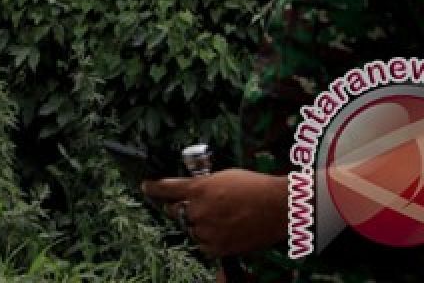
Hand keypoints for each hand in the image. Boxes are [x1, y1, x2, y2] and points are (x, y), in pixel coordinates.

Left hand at [142, 169, 287, 257]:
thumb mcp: (222, 177)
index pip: (165, 188)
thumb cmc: (254, 187)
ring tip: (218, 218)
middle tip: (191, 206)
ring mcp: (207, 229)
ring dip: (197, 224)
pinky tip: (222, 230)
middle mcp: (198, 210)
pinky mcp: (218, 246)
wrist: (278, 206)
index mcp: (198, 188)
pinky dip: (208, 239)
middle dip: (179, 208)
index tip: (146, 187)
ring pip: (189, 228)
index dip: (152, 188)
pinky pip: (203, 244)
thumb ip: (202, 185)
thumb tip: (192, 191)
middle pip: (174, 211)